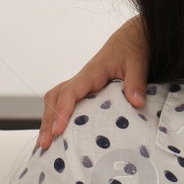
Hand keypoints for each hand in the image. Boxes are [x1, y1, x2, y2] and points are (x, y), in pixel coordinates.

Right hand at [37, 15, 148, 149]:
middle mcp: (81, 79)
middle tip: (45, 145)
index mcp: (92, 72)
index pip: (70, 92)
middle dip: (48, 121)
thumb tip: (136, 103)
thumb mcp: (138, 63)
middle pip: (55, 98)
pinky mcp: (84, 90)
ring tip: (45, 145)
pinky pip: (64, 102)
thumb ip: (136, 82)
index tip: (59, 130)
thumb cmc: (133, 49)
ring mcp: (81, 85)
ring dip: (48, 120)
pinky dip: (56, 117)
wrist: (132, 39)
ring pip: (55, 100)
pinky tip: (57, 135)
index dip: (62, 111)